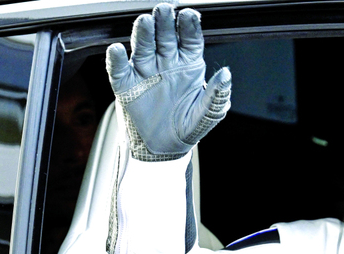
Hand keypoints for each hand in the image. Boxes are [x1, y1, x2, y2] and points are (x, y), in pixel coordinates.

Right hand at [106, 3, 230, 159]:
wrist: (165, 149)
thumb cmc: (188, 128)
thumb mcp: (208, 113)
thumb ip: (217, 93)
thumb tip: (227, 74)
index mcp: (189, 65)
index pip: (190, 39)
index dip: (189, 26)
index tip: (190, 15)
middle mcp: (166, 63)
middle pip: (165, 36)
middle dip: (164, 22)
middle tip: (164, 9)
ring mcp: (145, 72)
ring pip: (142, 46)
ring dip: (143, 33)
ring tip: (144, 22)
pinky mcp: (126, 86)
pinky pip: (119, 70)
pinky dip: (117, 59)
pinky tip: (118, 50)